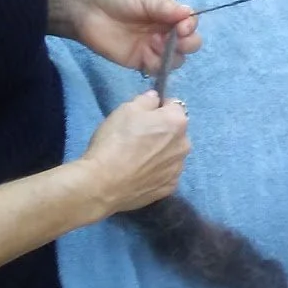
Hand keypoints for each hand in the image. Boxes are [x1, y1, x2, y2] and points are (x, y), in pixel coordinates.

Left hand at [67, 0, 202, 74]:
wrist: (87, 10)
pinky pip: (157, 69)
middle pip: (189, 44)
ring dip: (173, 55)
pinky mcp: (140, 62)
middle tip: (175, 40)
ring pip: (177, 59)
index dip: (190, 26)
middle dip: (188, 43)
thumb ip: (164, 6)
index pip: (189, 23)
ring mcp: (153, 48)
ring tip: (155, 44)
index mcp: (167, 14)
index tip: (183, 27)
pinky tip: (148, 56)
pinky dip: (159, 66)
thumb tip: (188, 13)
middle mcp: (165, 32)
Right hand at [79, 91, 190, 214]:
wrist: (103, 184)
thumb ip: (146, 100)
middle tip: (137, 138)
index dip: (157, 108)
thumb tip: (155, 99)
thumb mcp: (126, 110)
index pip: (173, 106)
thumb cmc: (115, 140)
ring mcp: (178, 169)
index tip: (142, 116)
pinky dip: (156, 173)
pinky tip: (138, 174)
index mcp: (177, 122)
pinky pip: (165, 174)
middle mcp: (184, 145)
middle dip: (161, 131)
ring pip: (171, 154)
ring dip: (160, 153)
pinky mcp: (169, 189)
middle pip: (175, 132)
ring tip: (136, 159)